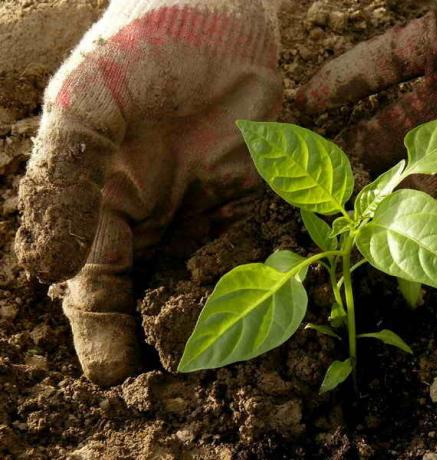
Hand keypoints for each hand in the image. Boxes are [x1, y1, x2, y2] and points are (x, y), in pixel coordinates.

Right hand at [15, 0, 281, 384]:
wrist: (217, 14)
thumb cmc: (139, 48)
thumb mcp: (86, 106)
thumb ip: (66, 182)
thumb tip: (48, 269)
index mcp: (99, 205)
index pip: (92, 285)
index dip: (97, 331)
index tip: (109, 374)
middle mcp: (149, 218)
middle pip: (147, 296)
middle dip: (155, 337)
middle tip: (169, 374)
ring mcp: (199, 211)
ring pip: (199, 282)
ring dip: (206, 317)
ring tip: (211, 346)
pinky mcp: (247, 199)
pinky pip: (248, 250)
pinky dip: (251, 276)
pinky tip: (261, 297)